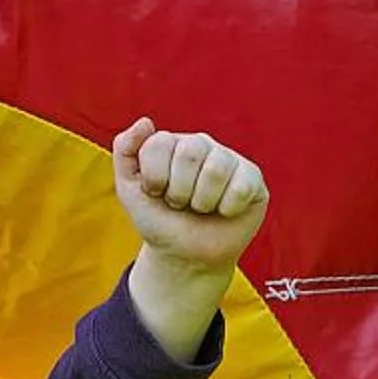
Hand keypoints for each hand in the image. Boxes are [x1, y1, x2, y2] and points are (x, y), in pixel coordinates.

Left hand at [111, 117, 267, 271]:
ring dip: (202, 202)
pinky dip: (227, 208)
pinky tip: (224, 212)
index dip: (154, 178)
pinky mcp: (252, 179)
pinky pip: (241, 187)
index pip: (159, 144)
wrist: (185, 256)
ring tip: (201, 209)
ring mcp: (229, 160)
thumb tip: (145, 121)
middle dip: (178, 191)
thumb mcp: (130, 190)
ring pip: (216, 169)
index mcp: (172, 143)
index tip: (157, 193)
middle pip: (190, 153)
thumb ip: (125, 151)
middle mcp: (202, 145)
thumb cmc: (159, 221)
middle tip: (180, 204)